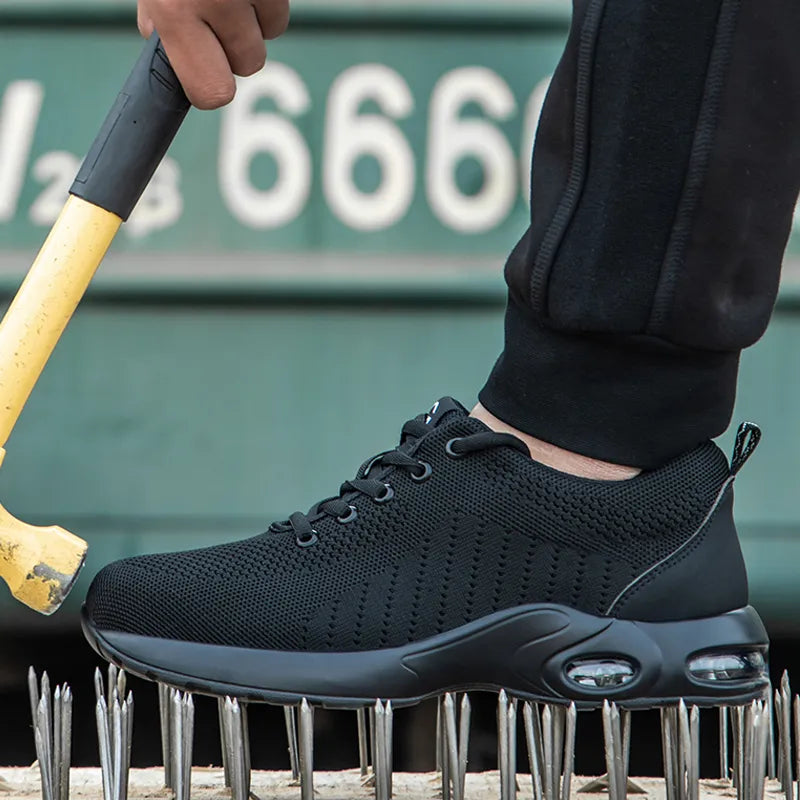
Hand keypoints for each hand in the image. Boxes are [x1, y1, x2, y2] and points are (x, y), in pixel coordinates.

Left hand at [137, 0, 288, 108]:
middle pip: (248, 65)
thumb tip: (160, 40)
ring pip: (270, 32)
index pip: (210, 91)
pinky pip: (280, 8)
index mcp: (174, 8)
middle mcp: (215, 0)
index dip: (209, 89)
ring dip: (255, 17)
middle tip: (216, 15)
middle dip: (237, 46)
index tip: (206, 76)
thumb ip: (157, 8)